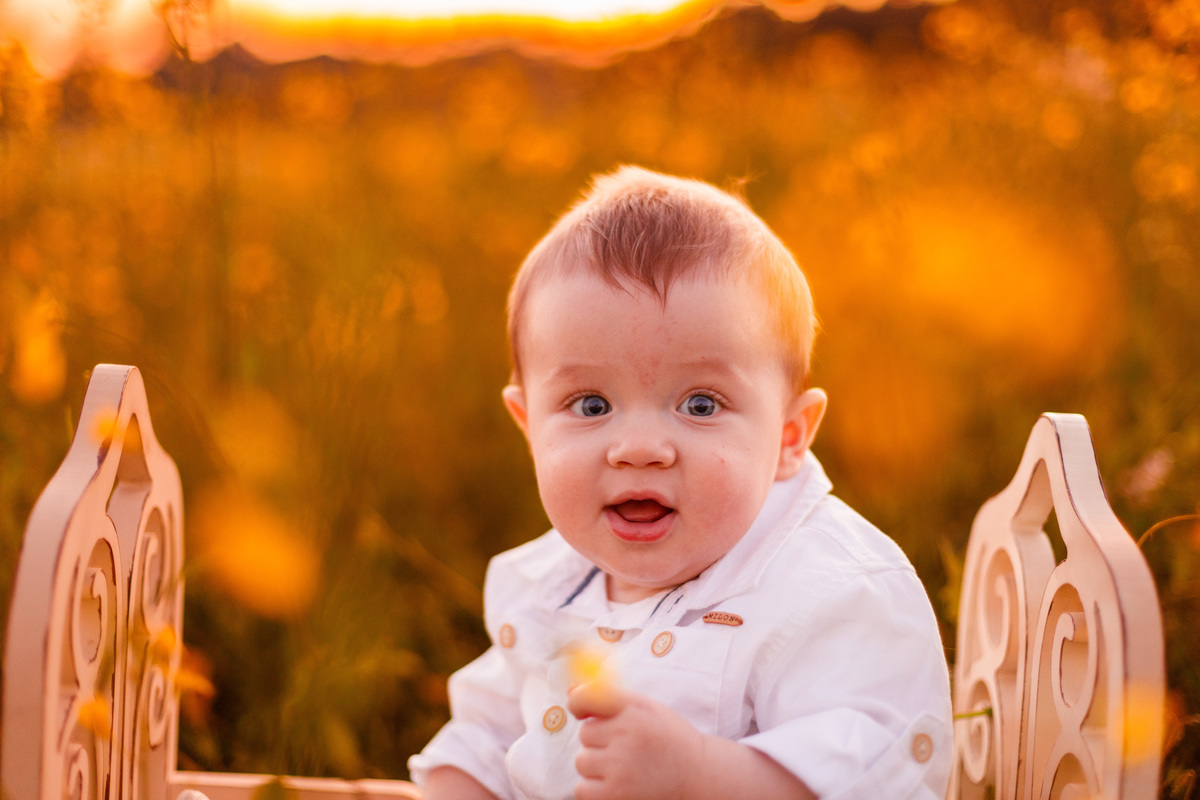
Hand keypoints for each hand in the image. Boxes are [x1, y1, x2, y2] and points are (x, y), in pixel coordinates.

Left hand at [567, 682, 703, 799]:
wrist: (698, 776)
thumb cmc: (668, 739)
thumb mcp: (646, 709)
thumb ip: (610, 698)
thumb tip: (570, 690)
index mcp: (634, 710)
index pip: (587, 697)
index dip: (578, 702)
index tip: (579, 711)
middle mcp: (627, 735)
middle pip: (585, 733)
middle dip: (599, 741)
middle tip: (624, 748)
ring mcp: (620, 767)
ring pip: (582, 761)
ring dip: (596, 767)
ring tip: (624, 768)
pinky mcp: (615, 795)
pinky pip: (582, 789)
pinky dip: (593, 790)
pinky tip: (617, 785)